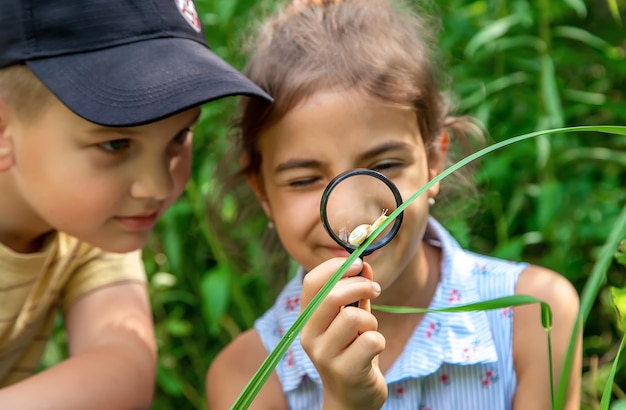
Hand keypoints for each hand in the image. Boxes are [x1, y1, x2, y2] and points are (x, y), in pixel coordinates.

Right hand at [300, 258, 386, 408]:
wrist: (353, 398)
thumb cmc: (352, 352)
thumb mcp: (351, 320)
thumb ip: (356, 294)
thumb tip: (366, 265)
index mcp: (307, 319)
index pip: (312, 282)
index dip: (338, 267)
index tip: (360, 265)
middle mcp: (309, 336)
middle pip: (332, 296)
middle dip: (361, 286)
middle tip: (375, 290)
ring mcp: (324, 355)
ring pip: (353, 317)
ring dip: (370, 320)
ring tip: (369, 331)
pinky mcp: (345, 371)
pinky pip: (371, 340)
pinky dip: (379, 340)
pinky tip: (373, 350)